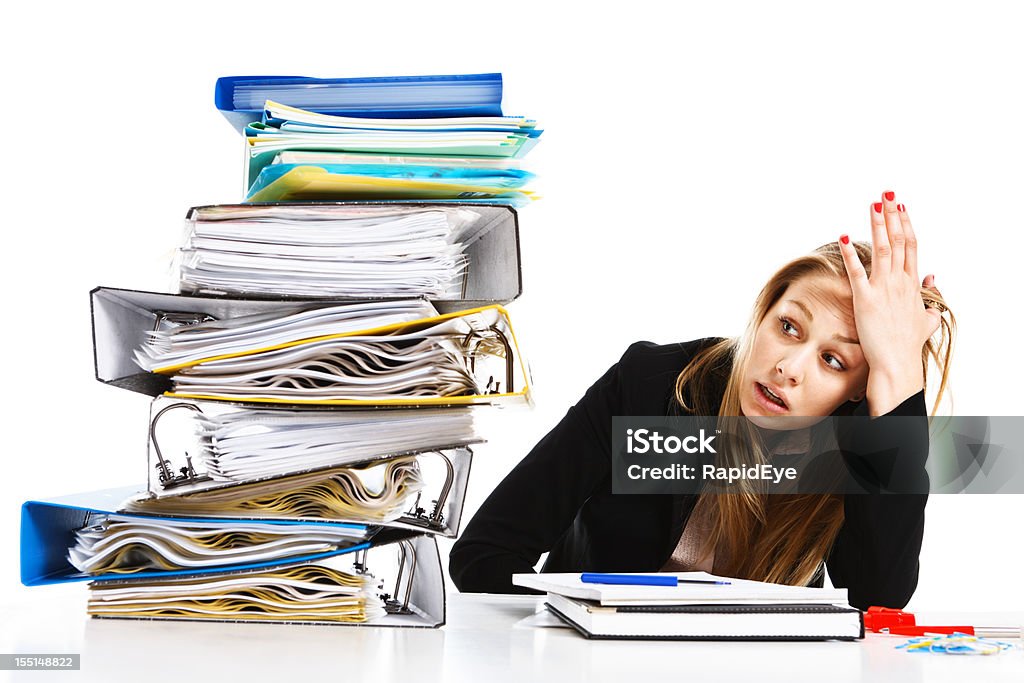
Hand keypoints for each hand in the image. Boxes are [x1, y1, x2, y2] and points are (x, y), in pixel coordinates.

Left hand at [838, 191, 942, 415]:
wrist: (898, 365)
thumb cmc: (907, 345)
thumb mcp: (926, 320)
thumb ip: (931, 298)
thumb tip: (934, 278)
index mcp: (912, 285)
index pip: (911, 247)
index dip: (905, 225)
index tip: (901, 206)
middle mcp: (900, 283)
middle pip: (898, 241)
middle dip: (893, 215)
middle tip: (887, 193)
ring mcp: (884, 289)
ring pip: (882, 249)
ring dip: (878, 225)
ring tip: (874, 204)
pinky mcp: (866, 299)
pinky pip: (857, 272)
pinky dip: (851, 254)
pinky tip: (844, 237)